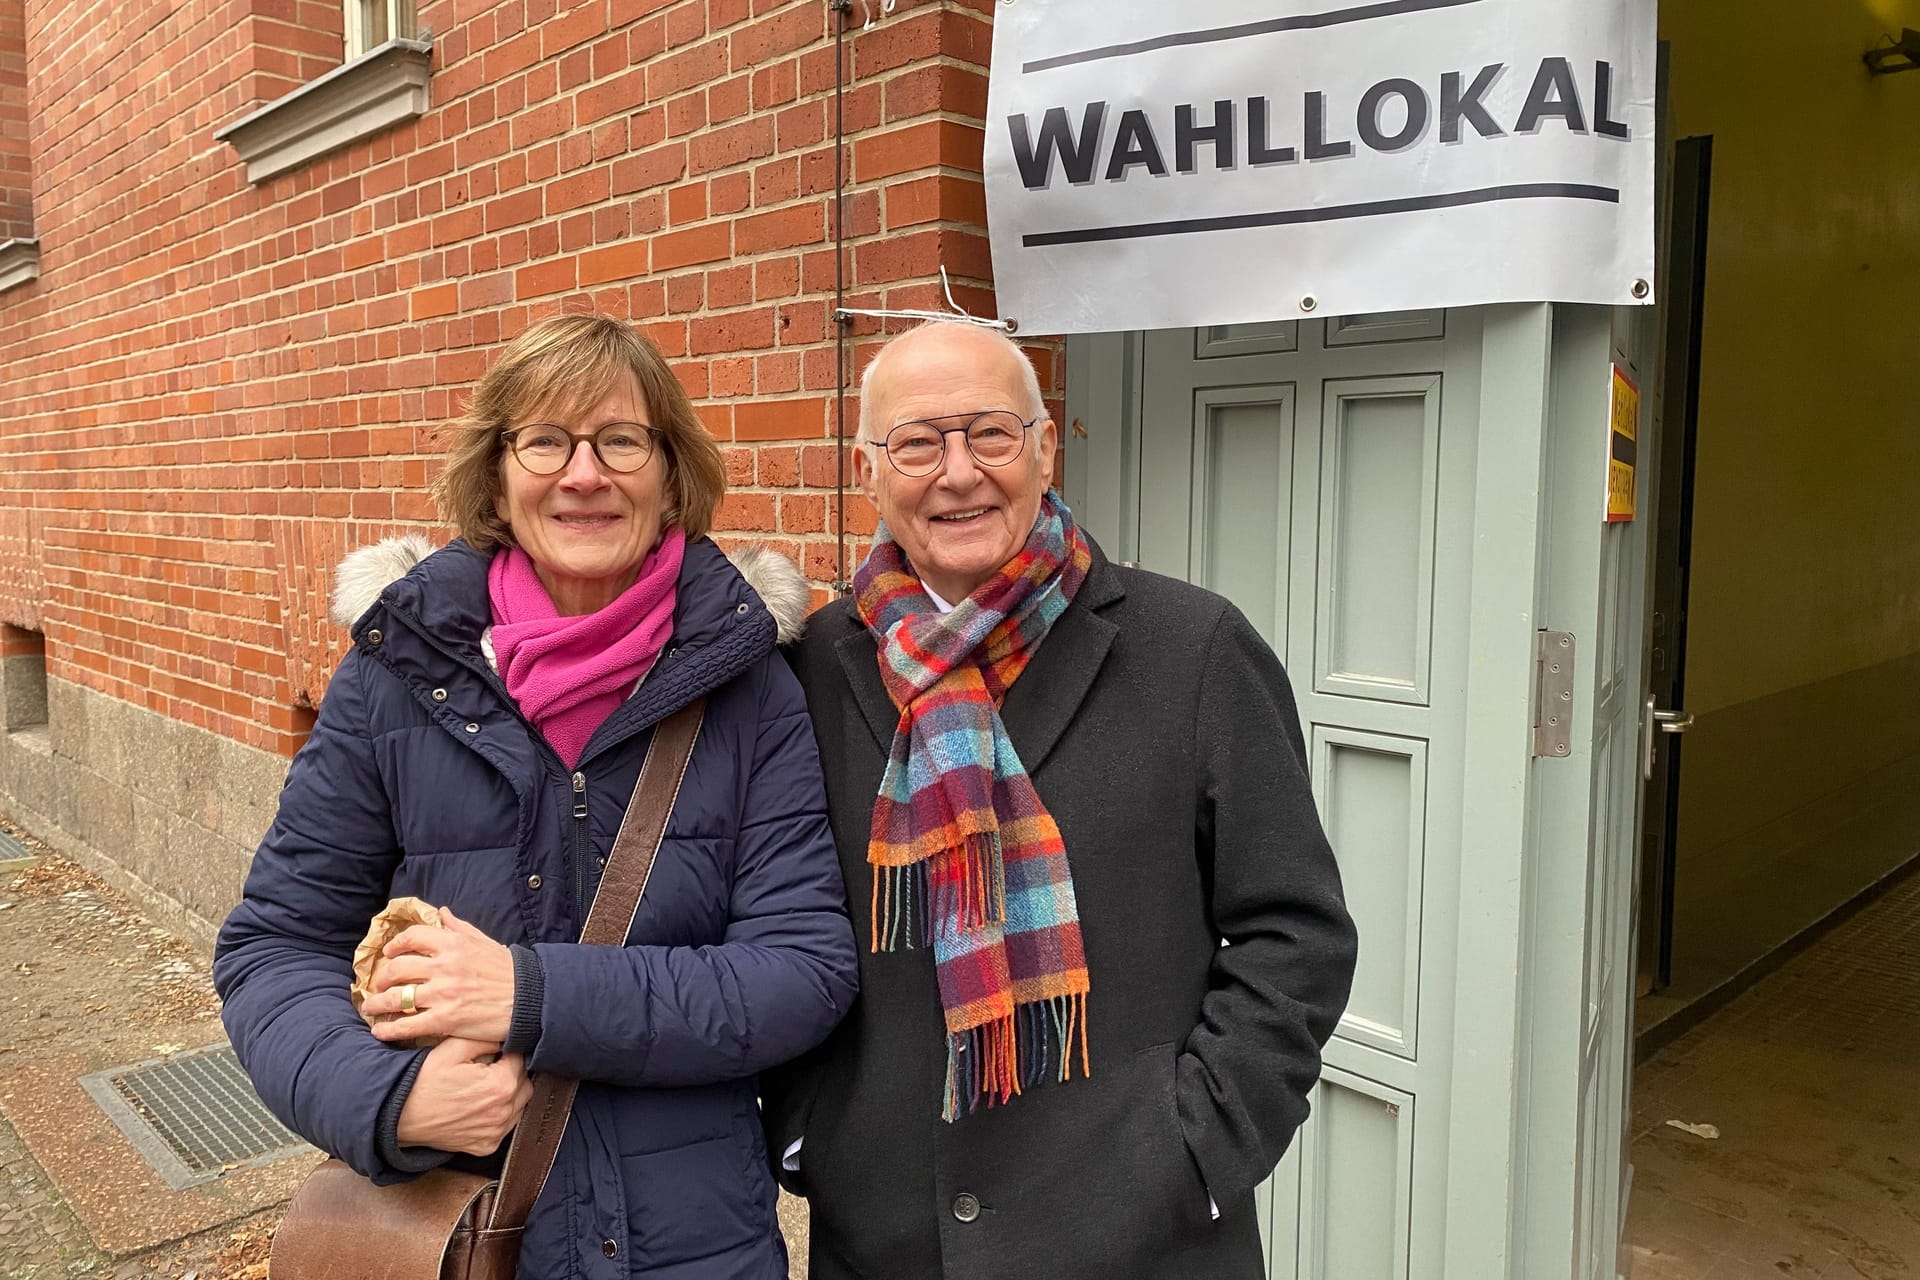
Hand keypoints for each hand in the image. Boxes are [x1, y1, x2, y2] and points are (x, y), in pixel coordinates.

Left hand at [363, 906, 516, 1044]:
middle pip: (397, 968)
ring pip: (396, 997)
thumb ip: (459, 927)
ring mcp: (443, 993)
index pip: (412, 937)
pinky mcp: (445, 1020)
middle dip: (381, 978)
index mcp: (453, 944)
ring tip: (371, 1008)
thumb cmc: (508, 971)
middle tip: (377, 985)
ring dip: (377, 1003)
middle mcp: (444, 966)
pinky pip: (407, 1025)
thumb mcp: (484, 942)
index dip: (395, 945)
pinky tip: (381, 1031)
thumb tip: (441, 912)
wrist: (530, 999)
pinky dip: (389, 1029)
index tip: (389, 953)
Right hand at [395, 1036, 532, 1155]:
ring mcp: (495, 1132)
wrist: (398, 1116)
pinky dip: (498, 1115)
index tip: (495, 1052)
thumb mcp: (452, 1048)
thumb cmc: (423, 1081)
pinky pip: (505, 1126)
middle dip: (511, 1073)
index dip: (507, 1053)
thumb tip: (505, 1036)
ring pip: (518, 1105)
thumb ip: (485, 1039)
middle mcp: (503, 1112)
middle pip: (524, 1083)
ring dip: (509, 1094)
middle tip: (489, 1068)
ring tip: (483, 1087)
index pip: (520, 1060)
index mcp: (500, 1086)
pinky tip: (479, 1106)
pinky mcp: (486, 1146)